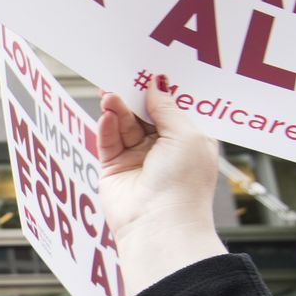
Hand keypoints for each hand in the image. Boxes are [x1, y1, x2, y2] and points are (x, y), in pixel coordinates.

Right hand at [98, 86, 224, 293]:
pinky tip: (106, 114)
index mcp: (189, 142)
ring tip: (110, 95)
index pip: (173, 109)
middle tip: (124, 76)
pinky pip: (107, 141)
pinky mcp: (113, 168)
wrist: (159, 224)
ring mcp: (137, 159)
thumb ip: (168, 108)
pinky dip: (106, 126)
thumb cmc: (184, 184)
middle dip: (135, 97)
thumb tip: (156, 85)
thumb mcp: (187, 135)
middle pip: (144, 114)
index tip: (151, 71)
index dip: (162, 91)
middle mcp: (163, 149)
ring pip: (124, 125)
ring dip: (117, 109)